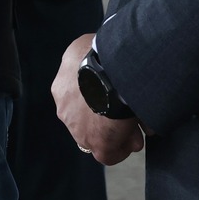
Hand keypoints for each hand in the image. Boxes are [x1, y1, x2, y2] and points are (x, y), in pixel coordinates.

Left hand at [51, 33, 144, 166]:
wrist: (109, 73)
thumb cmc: (100, 55)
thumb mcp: (85, 45)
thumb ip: (91, 60)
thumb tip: (106, 72)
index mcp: (61, 88)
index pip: (78, 99)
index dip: (98, 99)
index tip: (114, 97)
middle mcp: (65, 111)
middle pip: (89, 120)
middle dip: (108, 120)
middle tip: (128, 115)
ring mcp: (80, 131)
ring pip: (100, 137)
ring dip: (118, 133)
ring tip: (137, 125)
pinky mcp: (98, 147)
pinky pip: (111, 154)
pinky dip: (124, 148)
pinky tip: (136, 138)